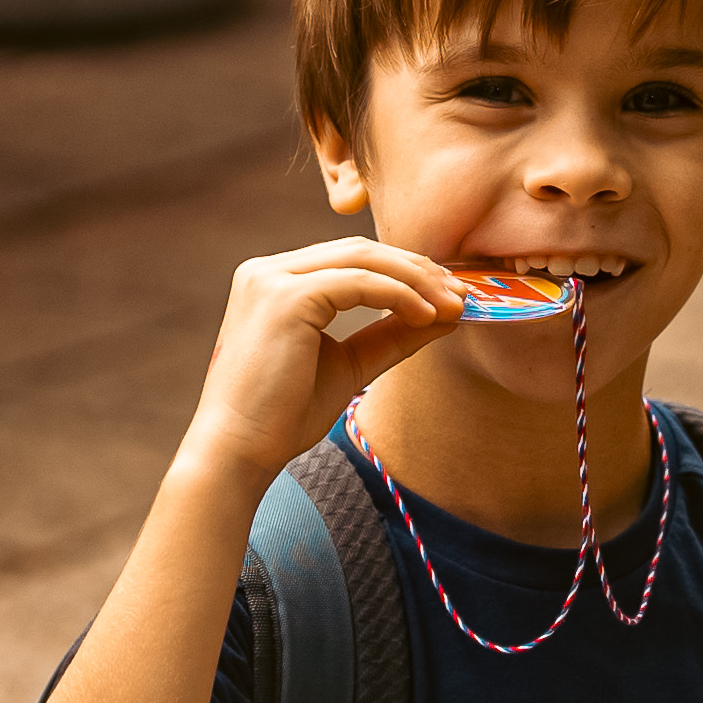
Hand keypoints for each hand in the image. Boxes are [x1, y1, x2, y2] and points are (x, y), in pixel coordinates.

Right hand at [182, 243, 463, 488]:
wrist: (239, 451)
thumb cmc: (285, 415)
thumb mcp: (351, 364)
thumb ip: (392, 335)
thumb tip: (446, 315)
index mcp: (274, 281)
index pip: (350, 259)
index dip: (404, 270)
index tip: (448, 294)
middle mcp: (266, 271)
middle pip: (359, 250)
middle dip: (417, 268)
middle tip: (462, 293)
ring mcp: (271, 279)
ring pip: (363, 259)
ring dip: (416, 279)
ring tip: (454, 306)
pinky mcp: (284, 297)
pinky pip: (358, 282)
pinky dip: (400, 295)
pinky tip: (427, 317)